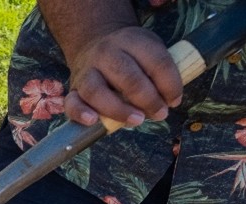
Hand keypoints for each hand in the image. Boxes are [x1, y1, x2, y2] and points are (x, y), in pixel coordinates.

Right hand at [64, 26, 181, 126]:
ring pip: (97, 91)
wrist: (95, 42)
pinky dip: (81, 113)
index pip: (156, 61)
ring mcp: (86, 71)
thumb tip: (166, 103)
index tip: (174, 101)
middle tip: (160, 114)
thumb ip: (157, 73)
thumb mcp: (147, 50)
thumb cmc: (129, 55)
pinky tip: (93, 121)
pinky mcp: (73, 89)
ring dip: (119, 109)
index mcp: (131, 40)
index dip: (170, 84)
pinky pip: (71, 103)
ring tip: (137, 120)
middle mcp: (106, 53)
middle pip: (128, 77)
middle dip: (148, 99)